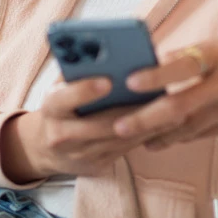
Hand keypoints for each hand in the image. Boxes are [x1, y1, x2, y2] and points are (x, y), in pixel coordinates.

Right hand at [8, 77, 167, 179]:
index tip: (108, 80)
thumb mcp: (62, 85)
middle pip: (99, 124)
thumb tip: (106, 51)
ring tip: (171, 109)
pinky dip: (145, 136)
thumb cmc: (62, 103)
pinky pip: (124, 151)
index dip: (84, 90)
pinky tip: (164, 124)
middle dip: (130, 111)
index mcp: (50, 107)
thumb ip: (78, 69)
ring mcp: (78, 154)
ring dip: (146, 125)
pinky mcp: (95, 166)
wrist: (45, 147)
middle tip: (157, 97)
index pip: (63, 99)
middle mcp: (60, 134)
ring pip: (118, 139)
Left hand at [112, 39, 217, 150]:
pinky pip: (200, 135)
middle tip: (120, 125)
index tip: (131, 81)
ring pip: (188, 126)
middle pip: (181, 104)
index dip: (156, 75)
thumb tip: (151, 64)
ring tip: (132, 138)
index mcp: (217, 55)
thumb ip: (187, 57)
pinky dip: (178, 138)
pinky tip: (158, 141)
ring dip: (158, 134)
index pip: (182, 65)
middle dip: (147, 118)